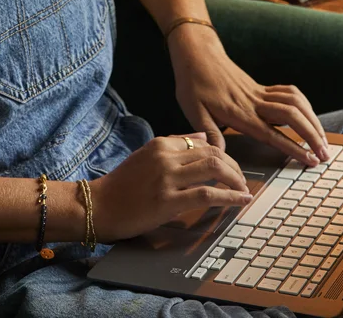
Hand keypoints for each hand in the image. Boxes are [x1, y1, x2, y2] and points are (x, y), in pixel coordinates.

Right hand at [92, 133, 251, 242]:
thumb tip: (202, 136)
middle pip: (214, 153)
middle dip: (235, 167)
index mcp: (161, 144)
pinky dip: (230, 196)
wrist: (98, 205)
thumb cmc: (121, 185)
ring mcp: (167, 178)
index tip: (233, 168)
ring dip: (236, 179)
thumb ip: (175, 144)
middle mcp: (166, 157)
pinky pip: (207, 194)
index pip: (203, 143)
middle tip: (243, 179)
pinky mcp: (168, 200)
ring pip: (214, 169)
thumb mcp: (146, 155)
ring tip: (244, 189)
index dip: (224, 156)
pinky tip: (241, 200)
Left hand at [168, 25, 329, 165]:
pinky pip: (290, 93)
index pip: (273, 133)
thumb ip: (209, 132)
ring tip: (323, 139)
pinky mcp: (261, 87)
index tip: (311, 159)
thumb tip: (220, 154)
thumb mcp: (193, 111)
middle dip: (313, 135)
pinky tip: (308, 116)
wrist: (197, 55)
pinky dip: (304, 104)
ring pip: (296, 103)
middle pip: (293, 117)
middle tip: (325, 154)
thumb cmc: (193, 84)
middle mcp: (255, 102)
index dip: (294, 147)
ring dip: (313, 120)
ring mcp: (260, 93)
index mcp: (240, 113)